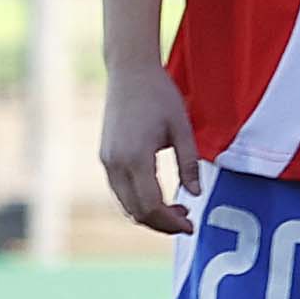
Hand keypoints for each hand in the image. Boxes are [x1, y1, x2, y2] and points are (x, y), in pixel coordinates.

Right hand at [96, 64, 200, 233]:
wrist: (129, 72)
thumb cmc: (160, 96)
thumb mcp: (183, 128)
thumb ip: (189, 163)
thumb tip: (194, 194)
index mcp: (136, 157)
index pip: (150, 206)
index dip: (171, 222)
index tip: (191, 226)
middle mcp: (115, 163)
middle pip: (135, 211)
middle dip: (162, 223)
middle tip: (187, 221)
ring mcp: (106, 161)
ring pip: (125, 204)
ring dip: (149, 214)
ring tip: (177, 210)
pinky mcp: (105, 157)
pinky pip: (120, 191)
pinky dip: (138, 201)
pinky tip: (159, 196)